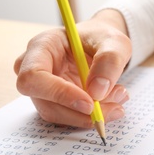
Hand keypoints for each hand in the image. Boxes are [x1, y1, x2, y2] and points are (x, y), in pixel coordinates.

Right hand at [14, 9, 131, 127]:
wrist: (103, 45)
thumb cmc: (103, 38)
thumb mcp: (115, 42)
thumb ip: (109, 61)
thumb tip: (97, 92)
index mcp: (42, 46)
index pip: (33, 76)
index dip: (59, 94)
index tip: (90, 103)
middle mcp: (36, 69)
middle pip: (45, 103)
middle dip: (81, 112)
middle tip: (116, 108)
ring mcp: (43, 88)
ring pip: (59, 115)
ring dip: (90, 116)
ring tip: (120, 97)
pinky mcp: (55, 102)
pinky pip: (70, 117)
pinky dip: (92, 116)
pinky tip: (113, 102)